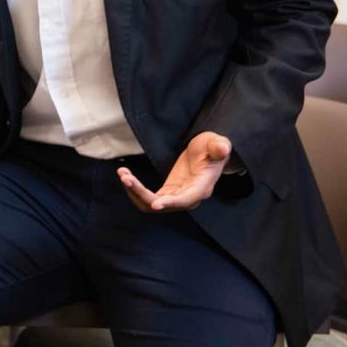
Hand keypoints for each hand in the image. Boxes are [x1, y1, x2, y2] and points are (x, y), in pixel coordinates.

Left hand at [117, 131, 231, 212]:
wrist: (208, 153)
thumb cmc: (212, 147)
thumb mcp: (217, 142)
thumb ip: (219, 146)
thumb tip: (223, 148)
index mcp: (202, 186)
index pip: (187, 199)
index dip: (171, 203)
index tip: (155, 204)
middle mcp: (189, 197)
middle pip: (163, 204)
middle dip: (142, 193)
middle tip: (126, 178)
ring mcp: (177, 196)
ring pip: (152, 203)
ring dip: (135, 192)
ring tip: (123, 174)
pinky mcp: (168, 193)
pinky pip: (148, 198)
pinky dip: (135, 189)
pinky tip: (125, 175)